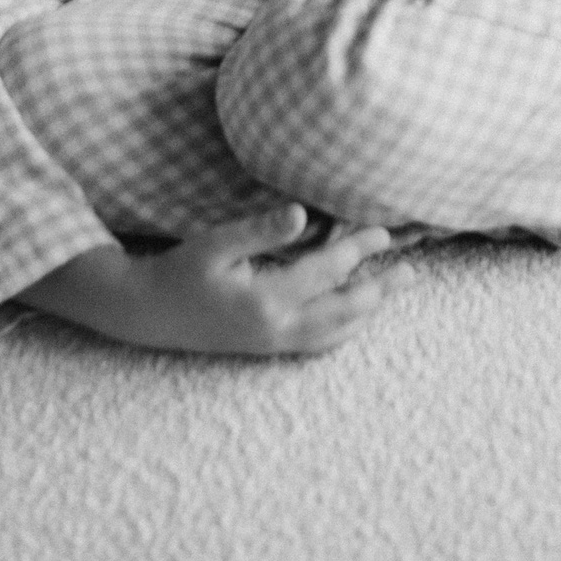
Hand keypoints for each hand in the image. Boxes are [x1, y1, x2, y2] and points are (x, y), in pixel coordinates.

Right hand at [24, 207, 408, 357]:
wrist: (148, 313)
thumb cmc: (180, 271)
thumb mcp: (215, 244)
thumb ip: (259, 229)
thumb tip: (302, 213)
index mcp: (268, 299)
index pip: (328, 271)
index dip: (359, 249)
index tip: (383, 230)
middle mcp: (277, 327)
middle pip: (344, 309)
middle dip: (379, 289)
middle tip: (412, 271)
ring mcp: (273, 342)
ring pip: (334, 332)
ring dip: (366, 311)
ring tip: (392, 292)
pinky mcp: (265, 346)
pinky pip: (316, 343)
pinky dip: (341, 330)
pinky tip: (351, 319)